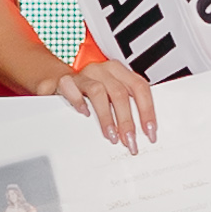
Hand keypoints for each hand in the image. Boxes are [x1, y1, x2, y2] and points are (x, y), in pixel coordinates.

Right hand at [40, 59, 155, 151]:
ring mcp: (84, 74)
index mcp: (119, 71)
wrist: (61, 79)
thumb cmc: (90, 90)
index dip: (147, 111)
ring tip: (111, 135)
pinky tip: (84, 114)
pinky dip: (79, 102)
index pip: (140, 88)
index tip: (150, 131)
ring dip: (107, 117)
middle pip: (120, 93)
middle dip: (127, 120)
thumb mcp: (111, 94)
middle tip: (129, 140)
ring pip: (99, 92)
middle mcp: (103, 70)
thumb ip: (126, 107)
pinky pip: (72, 88)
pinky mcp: (66, 80)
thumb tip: (141, 132)